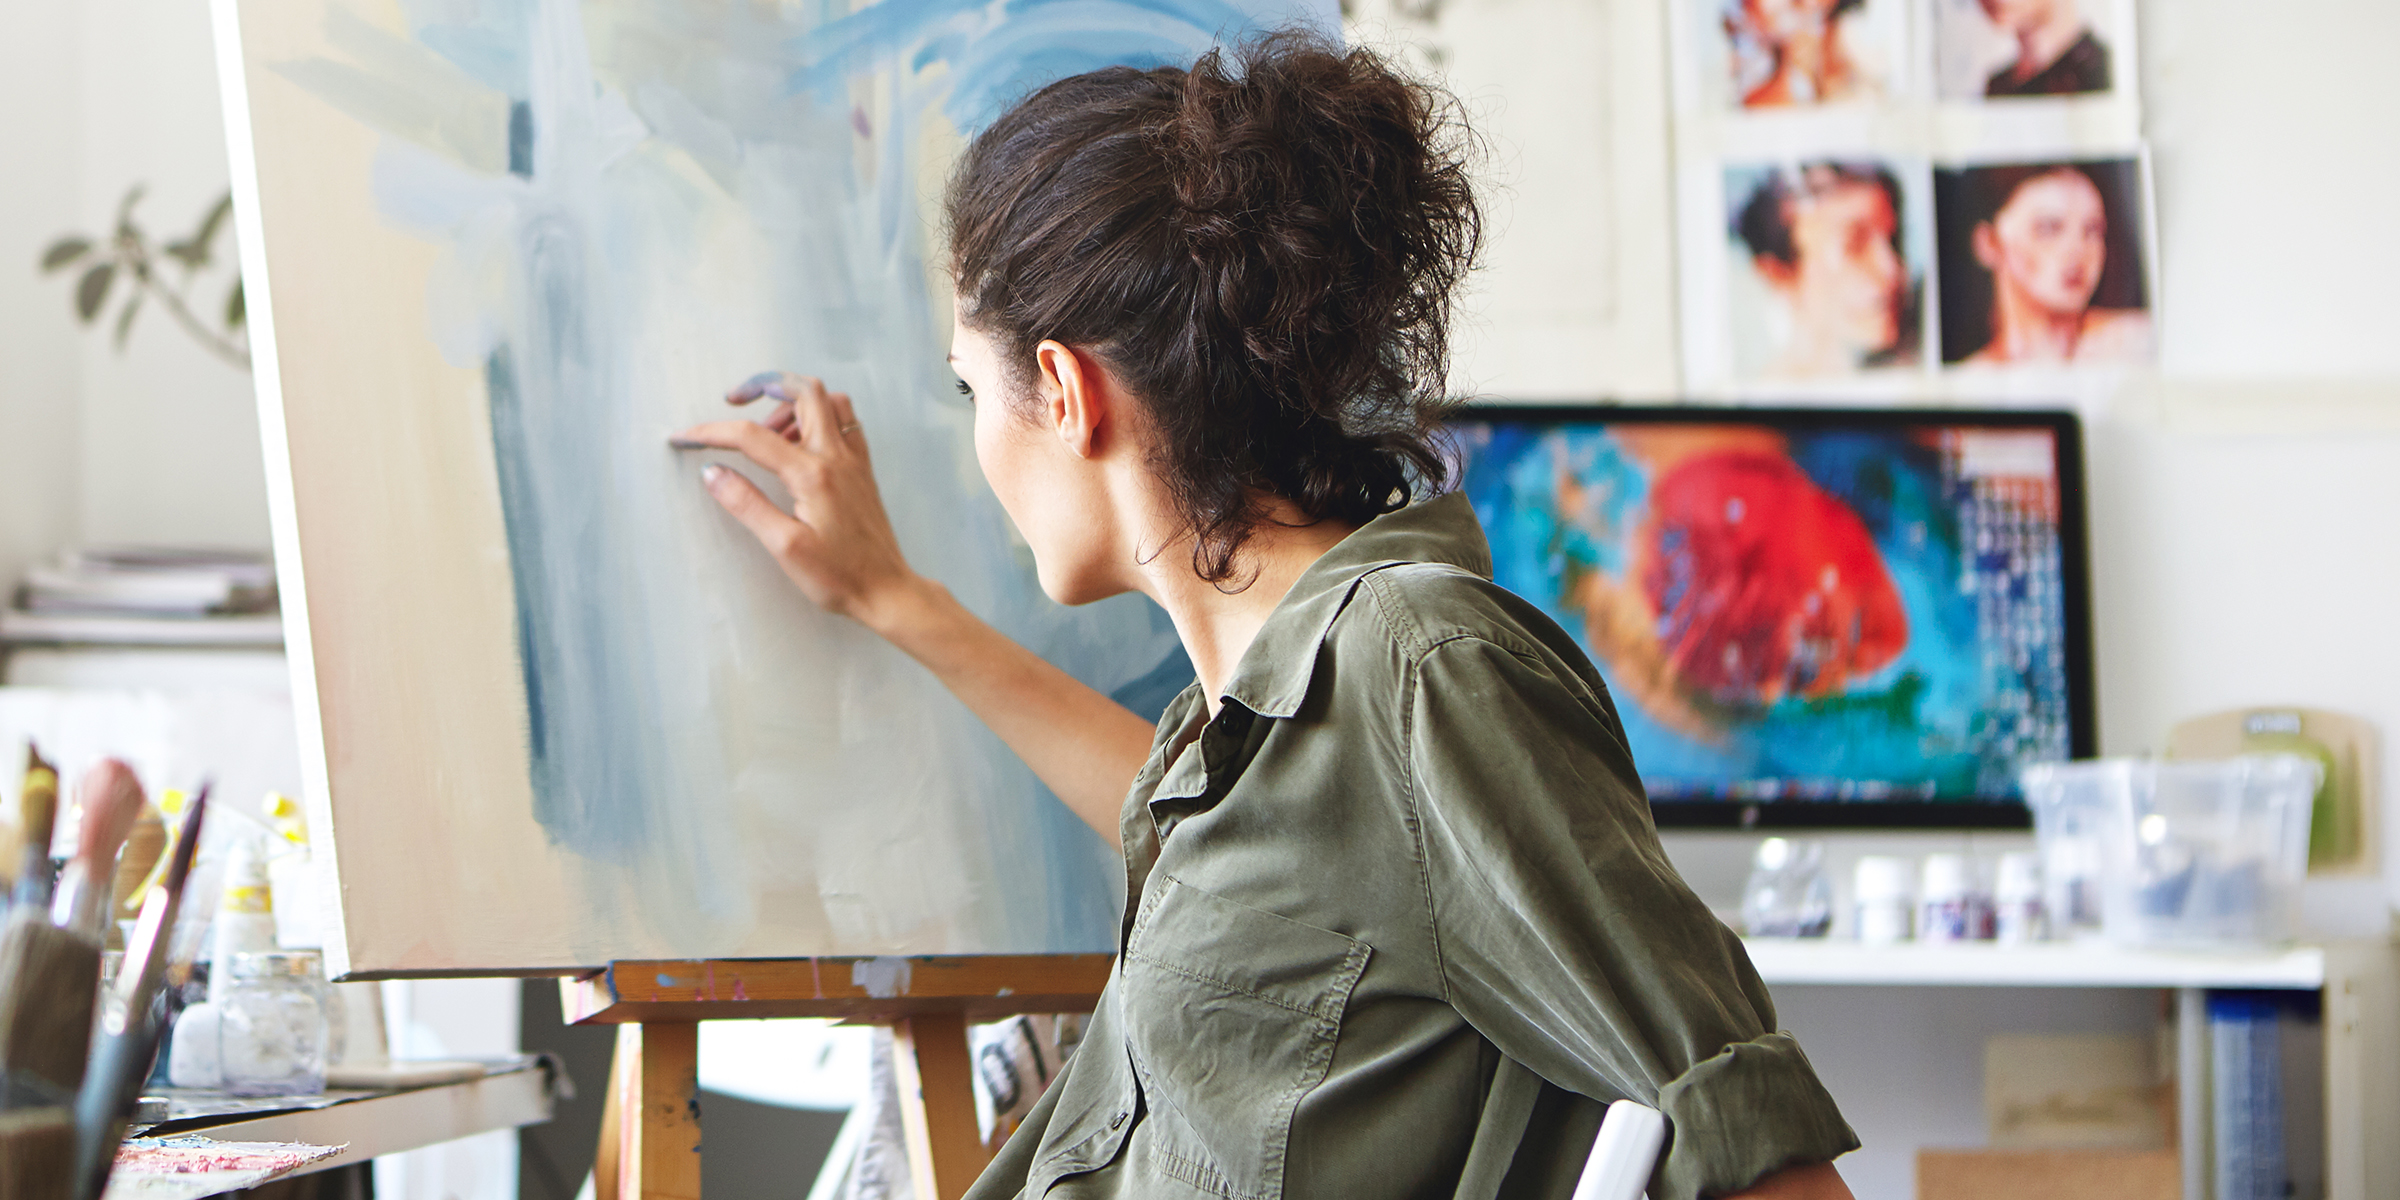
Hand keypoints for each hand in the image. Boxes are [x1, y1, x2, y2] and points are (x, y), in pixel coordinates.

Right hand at [672, 372, 921, 628]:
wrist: (887, 590)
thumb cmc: (839, 576)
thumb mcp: (784, 546)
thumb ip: (746, 504)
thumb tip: (712, 473)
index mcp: (812, 474)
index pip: (751, 436)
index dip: (711, 432)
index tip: (684, 437)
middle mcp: (837, 457)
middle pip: (804, 391)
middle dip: (763, 385)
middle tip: (734, 401)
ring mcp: (854, 460)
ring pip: (828, 401)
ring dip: (793, 400)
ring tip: (767, 430)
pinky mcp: (862, 470)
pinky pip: (845, 422)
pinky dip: (819, 416)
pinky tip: (800, 442)